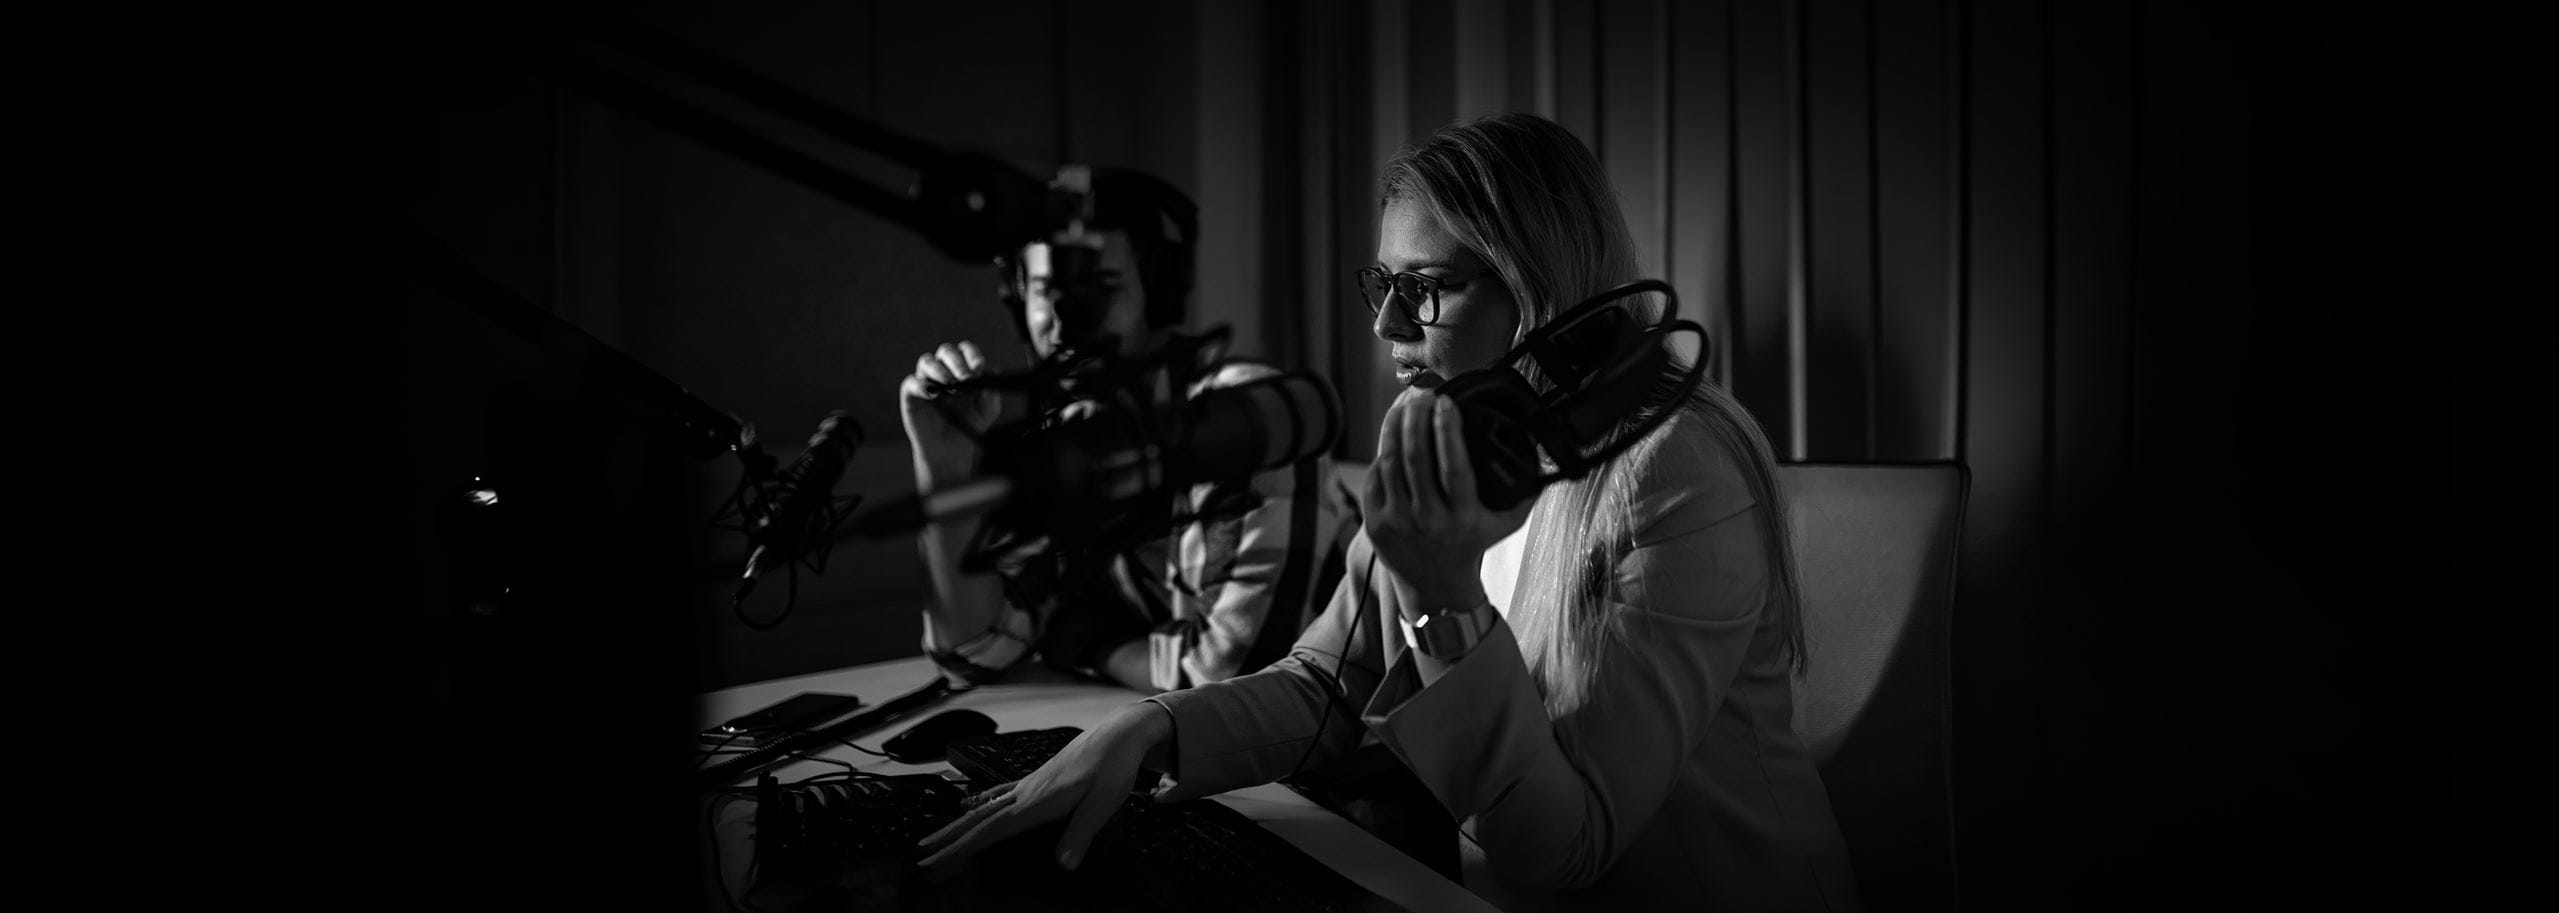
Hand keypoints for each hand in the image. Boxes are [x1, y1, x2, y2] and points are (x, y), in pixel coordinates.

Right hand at [898, 341, 1002, 484]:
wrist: (951, 450)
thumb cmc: (969, 424)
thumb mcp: (988, 409)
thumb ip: (991, 392)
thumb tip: (991, 372)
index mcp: (962, 369)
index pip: (966, 350)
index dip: (973, 355)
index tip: (980, 368)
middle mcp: (943, 370)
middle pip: (946, 352)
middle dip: (958, 363)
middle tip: (966, 379)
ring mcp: (925, 380)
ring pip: (927, 361)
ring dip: (940, 370)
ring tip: (951, 385)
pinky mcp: (911, 395)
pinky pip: (911, 382)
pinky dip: (921, 385)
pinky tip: (933, 393)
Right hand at [916, 701, 1174, 872]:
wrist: (1118, 733)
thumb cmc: (1114, 767)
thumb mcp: (1104, 802)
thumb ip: (1081, 833)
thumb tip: (1063, 865)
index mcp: (1038, 801)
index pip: (990, 831)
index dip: (960, 849)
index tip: (934, 862)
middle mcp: (1026, 793)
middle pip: (978, 821)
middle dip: (948, 841)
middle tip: (920, 859)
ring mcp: (1028, 785)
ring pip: (983, 808)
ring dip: (957, 827)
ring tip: (934, 841)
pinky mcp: (1035, 781)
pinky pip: (997, 795)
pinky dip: (978, 805)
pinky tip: (966, 807)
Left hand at [1361, 389, 1535, 607]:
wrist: (1435, 585)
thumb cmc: (1474, 543)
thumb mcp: (1506, 522)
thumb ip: (1524, 489)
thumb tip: (1541, 448)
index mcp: (1463, 518)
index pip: (1453, 468)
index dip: (1447, 431)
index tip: (1446, 402)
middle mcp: (1429, 521)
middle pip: (1416, 459)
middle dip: (1416, 419)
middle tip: (1421, 395)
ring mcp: (1399, 522)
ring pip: (1391, 462)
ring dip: (1394, 426)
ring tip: (1404, 404)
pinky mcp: (1376, 523)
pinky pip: (1376, 477)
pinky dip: (1383, 450)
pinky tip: (1393, 431)